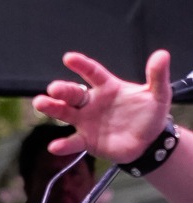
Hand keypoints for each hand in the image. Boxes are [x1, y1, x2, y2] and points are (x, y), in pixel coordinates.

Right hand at [33, 49, 171, 162]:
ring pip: (65, 113)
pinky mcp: (86, 140)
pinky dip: (63, 145)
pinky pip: (73, 142)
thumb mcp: (158, 94)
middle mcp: (92, 102)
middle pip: (73, 93)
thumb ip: (157, 75)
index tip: (69, 58)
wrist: (149, 142)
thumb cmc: (149, 114)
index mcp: (107, 87)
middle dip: (61, 90)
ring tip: (41, 104)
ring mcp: (86, 121)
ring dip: (52, 109)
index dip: (81, 65)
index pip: (92, 73)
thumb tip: (162, 55)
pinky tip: (55, 146)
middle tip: (53, 88)